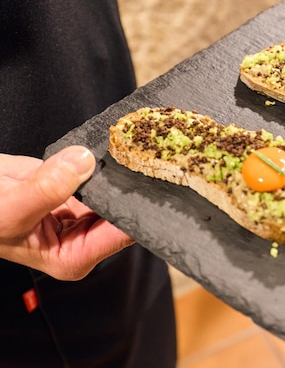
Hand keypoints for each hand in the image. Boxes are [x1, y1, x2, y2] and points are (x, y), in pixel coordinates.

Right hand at [0, 146, 133, 279]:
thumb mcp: (9, 207)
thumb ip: (46, 188)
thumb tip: (82, 163)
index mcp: (73, 258)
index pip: (120, 236)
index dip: (137, 212)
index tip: (147, 187)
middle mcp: (83, 240)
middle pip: (125, 215)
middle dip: (133, 192)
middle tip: (142, 162)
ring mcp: (83, 216)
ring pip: (116, 195)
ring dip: (122, 176)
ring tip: (130, 153)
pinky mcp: (79, 193)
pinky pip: (102, 178)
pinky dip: (107, 165)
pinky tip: (112, 151)